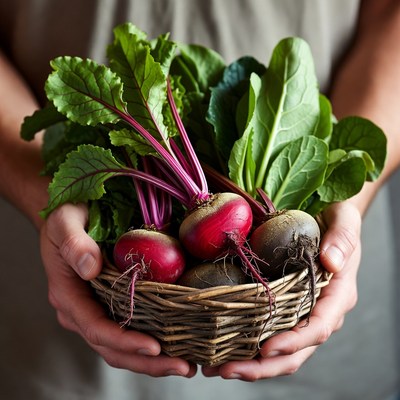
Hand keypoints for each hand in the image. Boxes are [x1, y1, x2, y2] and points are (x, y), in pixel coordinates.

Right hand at [40, 202, 196, 377]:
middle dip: (146, 362)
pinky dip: (151, 340)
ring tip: (185, 364)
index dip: (124, 341)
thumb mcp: (65, 223)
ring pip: (122, 345)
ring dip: (152, 359)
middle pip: (112, 347)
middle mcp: (82, 309)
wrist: (71, 215)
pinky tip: (176, 342)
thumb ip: (75, 244)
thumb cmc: (67, 217)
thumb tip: (91, 268)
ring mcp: (96, 308)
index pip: (96, 328)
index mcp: (68, 295)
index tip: (153, 347)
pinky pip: (130, 327)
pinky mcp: (111, 303)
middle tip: (182, 367)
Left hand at [202, 201, 360, 380]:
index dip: (293, 342)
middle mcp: (320, 310)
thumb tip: (331, 261)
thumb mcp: (343, 220)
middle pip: (295, 351)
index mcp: (336, 294)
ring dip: (249, 363)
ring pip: (279, 349)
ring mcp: (301, 311)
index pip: (318, 327)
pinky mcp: (285, 306)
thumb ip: (342, 239)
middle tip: (226, 370)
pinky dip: (246, 344)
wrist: (327, 217)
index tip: (265, 348)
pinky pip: (268, 332)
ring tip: (215, 367)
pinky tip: (222, 347)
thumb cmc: (336, 218)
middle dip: (262, 366)